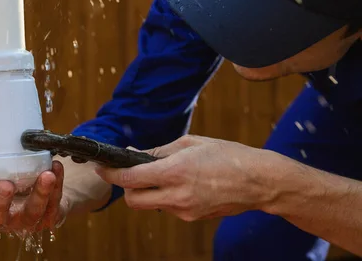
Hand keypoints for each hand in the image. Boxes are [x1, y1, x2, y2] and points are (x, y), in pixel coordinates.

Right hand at [0, 160, 69, 232]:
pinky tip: (56, 168)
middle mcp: (5, 217)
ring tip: (46, 175)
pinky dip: (57, 184)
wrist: (47, 193)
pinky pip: (54, 203)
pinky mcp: (49, 218)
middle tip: (6, 184)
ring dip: (40, 193)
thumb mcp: (5, 171)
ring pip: (32, 212)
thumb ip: (1, 158)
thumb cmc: (19, 179)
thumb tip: (1, 128)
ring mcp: (27, 221)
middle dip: (1, 202)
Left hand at [95, 135, 277, 220]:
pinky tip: (181, 184)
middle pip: (133, 201)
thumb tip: (133, 153)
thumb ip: (158, 150)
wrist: (259, 181)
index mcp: (175, 172)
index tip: (102, 168)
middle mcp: (177, 195)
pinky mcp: (193, 218)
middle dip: (125, 188)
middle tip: (129, 174)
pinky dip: (165, 197)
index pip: (130, 178)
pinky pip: (168, 208)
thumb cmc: (227, 155)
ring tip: (164, 174)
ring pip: (150, 205)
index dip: (111, 174)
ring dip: (147, 192)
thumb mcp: (191, 143)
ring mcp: (185, 211)